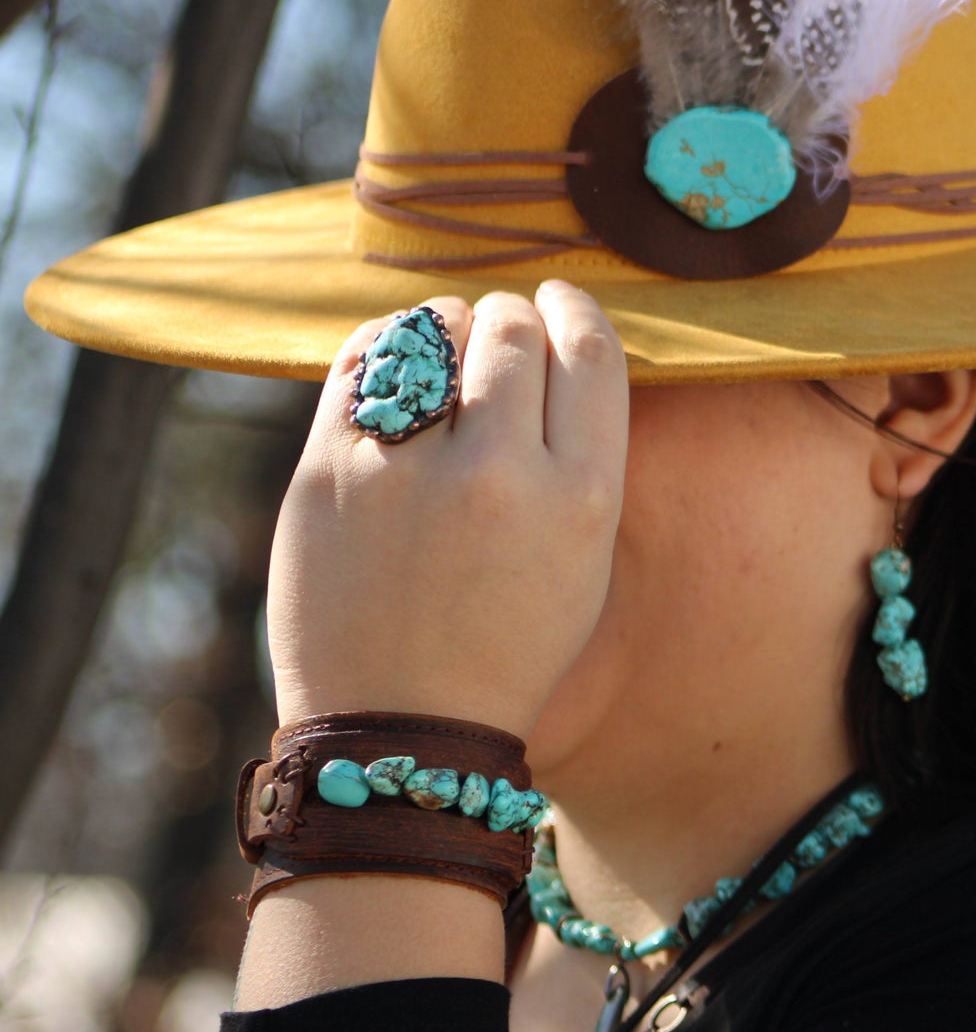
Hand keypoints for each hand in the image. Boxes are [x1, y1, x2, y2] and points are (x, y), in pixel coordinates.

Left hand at [264, 282, 628, 741]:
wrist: (399, 728)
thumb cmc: (505, 644)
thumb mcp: (584, 560)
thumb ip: (582, 455)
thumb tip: (557, 348)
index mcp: (582, 499)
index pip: (591, 350)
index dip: (577, 310)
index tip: (562, 303)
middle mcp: (500, 475)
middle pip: (514, 326)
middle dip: (512, 320)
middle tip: (500, 339)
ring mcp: (407, 471)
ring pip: (436, 327)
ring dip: (449, 327)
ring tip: (446, 356)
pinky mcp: (328, 471)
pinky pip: (363, 356)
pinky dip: (387, 344)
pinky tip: (397, 363)